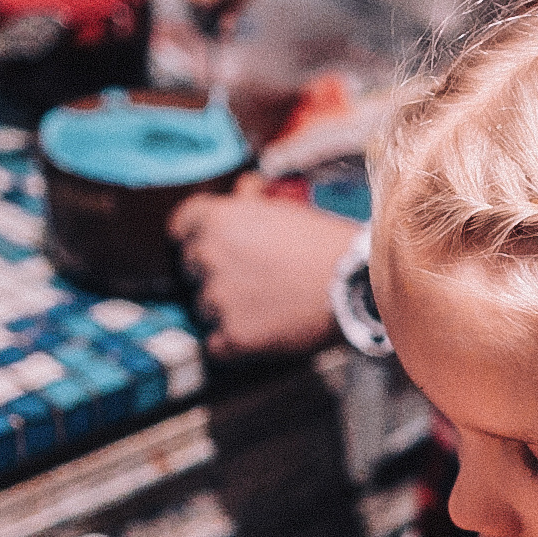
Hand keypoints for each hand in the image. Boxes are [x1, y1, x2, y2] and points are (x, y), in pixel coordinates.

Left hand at [170, 174, 362, 357]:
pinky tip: (262, 330)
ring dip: (226, 309)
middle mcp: (210, 257)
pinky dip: (233, 342)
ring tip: (265, 305)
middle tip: (249, 277)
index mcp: (219, 220)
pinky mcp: (233, 336)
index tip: (204, 245)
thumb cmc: (327, 245)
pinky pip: (216, 344)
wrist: (356, 286)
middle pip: (191, 268)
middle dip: (213, 273)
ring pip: (204, 308)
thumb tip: (241, 191)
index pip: (181, 226)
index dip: (194, 236)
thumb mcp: (286, 210)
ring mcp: (219, 299)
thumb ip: (251, 203)